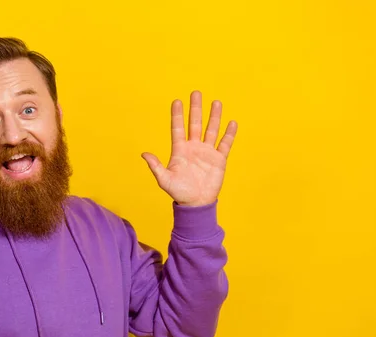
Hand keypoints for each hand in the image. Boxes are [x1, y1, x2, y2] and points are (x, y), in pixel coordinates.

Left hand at [142, 91, 237, 206]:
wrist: (196, 204)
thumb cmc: (178, 193)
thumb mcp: (164, 179)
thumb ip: (155, 166)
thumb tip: (144, 154)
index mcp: (180, 150)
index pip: (178, 129)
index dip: (177, 115)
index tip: (177, 101)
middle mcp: (193, 148)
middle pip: (195, 124)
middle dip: (196, 109)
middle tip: (196, 93)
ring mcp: (206, 152)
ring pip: (211, 130)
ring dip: (214, 116)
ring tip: (216, 102)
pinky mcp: (218, 160)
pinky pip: (225, 144)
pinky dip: (229, 134)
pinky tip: (232, 122)